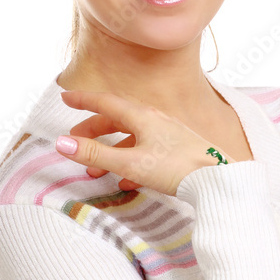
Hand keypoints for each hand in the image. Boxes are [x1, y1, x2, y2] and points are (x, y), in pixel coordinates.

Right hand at [55, 90, 228, 196]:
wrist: (218, 179)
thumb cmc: (177, 168)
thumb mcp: (131, 162)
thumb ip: (96, 154)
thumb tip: (61, 143)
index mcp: (142, 116)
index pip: (106, 102)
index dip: (84, 100)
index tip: (66, 97)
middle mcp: (155, 120)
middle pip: (118, 119)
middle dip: (94, 130)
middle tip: (75, 140)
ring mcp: (168, 135)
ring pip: (131, 137)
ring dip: (110, 151)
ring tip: (95, 169)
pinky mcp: (177, 151)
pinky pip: (146, 152)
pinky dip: (130, 162)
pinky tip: (125, 182)